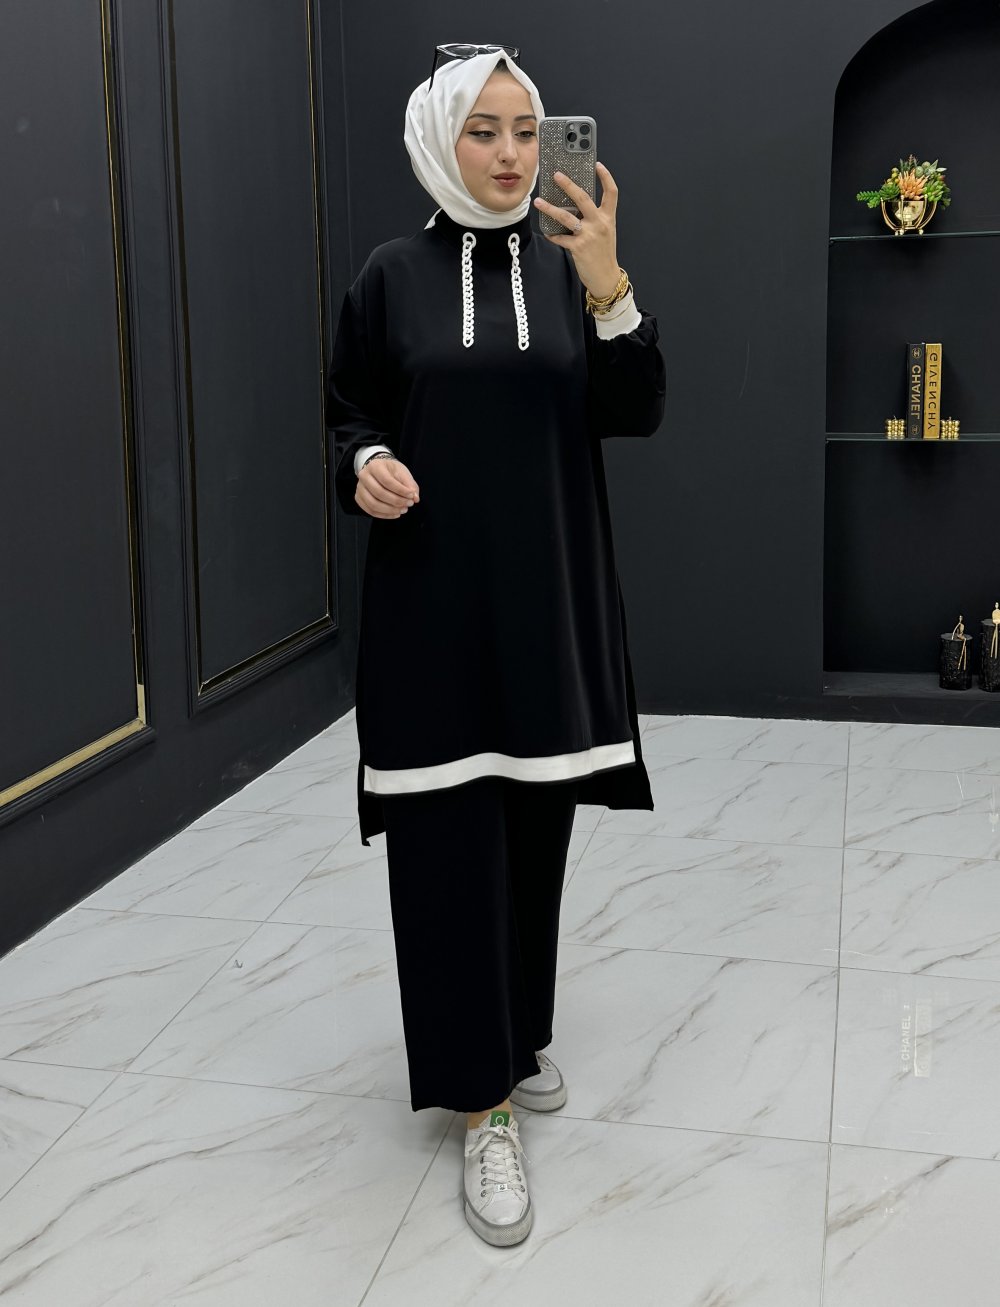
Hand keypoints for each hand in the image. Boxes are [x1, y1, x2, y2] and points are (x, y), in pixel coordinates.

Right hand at [356, 457, 419, 519]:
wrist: (378, 470)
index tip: (411, 495)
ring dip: (390, 510)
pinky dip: (384, 515)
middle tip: (409, 504)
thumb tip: (415, 498)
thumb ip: (410, 484)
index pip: (387, 481)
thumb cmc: (390, 470)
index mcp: (375, 466)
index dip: (400, 490)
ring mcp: (359, 488)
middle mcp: (364, 476)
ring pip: (373, 504)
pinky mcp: (359, 498)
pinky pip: (370, 511)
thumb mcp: (402, 472)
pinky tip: (395, 514)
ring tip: (403, 510)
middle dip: (396, 501)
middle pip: (379, 493)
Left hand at [533, 161, 620, 298]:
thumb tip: (574, 207)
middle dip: (568, 184)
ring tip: (538, 202)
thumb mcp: (605, 232)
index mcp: (608, 218)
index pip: (611, 193)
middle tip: (556, 175)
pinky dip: (552, 235)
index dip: (606, 177)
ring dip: (550, 208)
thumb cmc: (604, 254)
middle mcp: (599, 224)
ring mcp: (588, 235)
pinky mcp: (578, 247)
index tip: (598, 165)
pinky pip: (560, 238)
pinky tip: (547, 232)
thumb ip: (594, 218)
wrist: (606, 278)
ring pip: (566, 217)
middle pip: (583, 198)